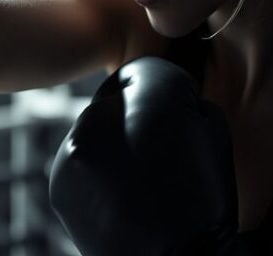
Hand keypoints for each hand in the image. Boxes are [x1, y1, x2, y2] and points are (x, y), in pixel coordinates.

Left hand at [49, 56, 250, 254]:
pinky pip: (76, 159)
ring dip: (108, 143)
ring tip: (135, 181)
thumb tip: (156, 86)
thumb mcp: (213, 132)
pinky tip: (116, 196)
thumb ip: (183, 96)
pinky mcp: (59, 178)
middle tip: (154, 155)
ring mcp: (76, 149)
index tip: (169, 117)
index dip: (159, 93)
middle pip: (113, 99)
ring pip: (91, 128)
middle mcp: (104, 116)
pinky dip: (91, 171)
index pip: (142, 73)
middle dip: (130, 117)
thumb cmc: (205, 201)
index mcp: (151, 100)